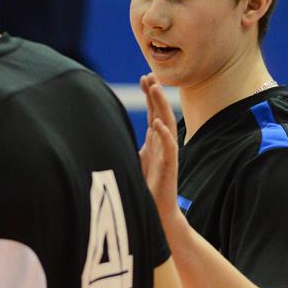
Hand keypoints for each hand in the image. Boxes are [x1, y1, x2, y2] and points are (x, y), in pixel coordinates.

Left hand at [139, 74, 179, 221]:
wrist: (158, 213)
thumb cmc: (146, 189)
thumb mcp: (135, 161)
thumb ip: (133, 144)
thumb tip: (117, 129)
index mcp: (154, 141)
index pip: (154, 112)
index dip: (151, 95)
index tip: (145, 77)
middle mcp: (162, 144)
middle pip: (161, 113)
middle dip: (156, 94)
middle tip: (150, 75)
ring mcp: (167, 155)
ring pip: (167, 125)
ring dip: (161, 107)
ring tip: (156, 89)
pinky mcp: (169, 168)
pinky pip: (169, 149)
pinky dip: (165, 136)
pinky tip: (159, 125)